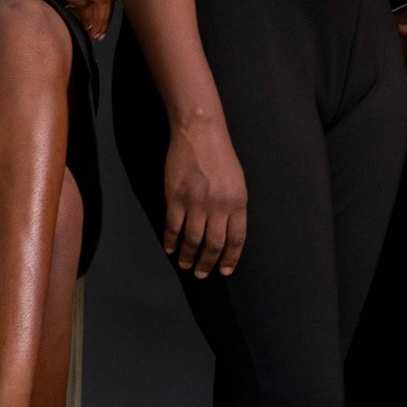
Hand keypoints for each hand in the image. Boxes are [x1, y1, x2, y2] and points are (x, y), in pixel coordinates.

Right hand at [163, 117, 247, 278]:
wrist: (200, 133)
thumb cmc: (221, 156)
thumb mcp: (237, 181)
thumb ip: (233, 207)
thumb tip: (226, 233)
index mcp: (238, 202)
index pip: (236, 239)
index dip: (230, 258)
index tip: (224, 271)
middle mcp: (219, 205)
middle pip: (214, 244)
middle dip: (207, 264)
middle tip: (201, 274)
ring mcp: (196, 202)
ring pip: (192, 240)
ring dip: (188, 256)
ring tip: (185, 264)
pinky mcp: (176, 197)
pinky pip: (173, 226)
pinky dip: (170, 241)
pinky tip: (169, 248)